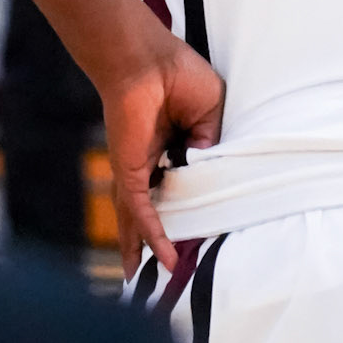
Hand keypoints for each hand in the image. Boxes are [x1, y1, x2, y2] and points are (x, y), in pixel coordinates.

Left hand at [103, 42, 225, 276]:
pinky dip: (153, 235)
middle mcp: (150, 163)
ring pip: (139, 219)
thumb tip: (207, 169)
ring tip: (142, 283)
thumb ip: (210, 142)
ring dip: (142, 250)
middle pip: (152, 210)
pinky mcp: (131, 172)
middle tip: (161, 273)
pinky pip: (143, 211)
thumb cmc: (177, 74)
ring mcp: (137, 170)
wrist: (146, 59)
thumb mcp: (210, 110)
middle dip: (153, 240)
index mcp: (169, 146)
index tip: (199, 230)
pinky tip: (164, 259)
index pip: (179, 186)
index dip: (189, 207)